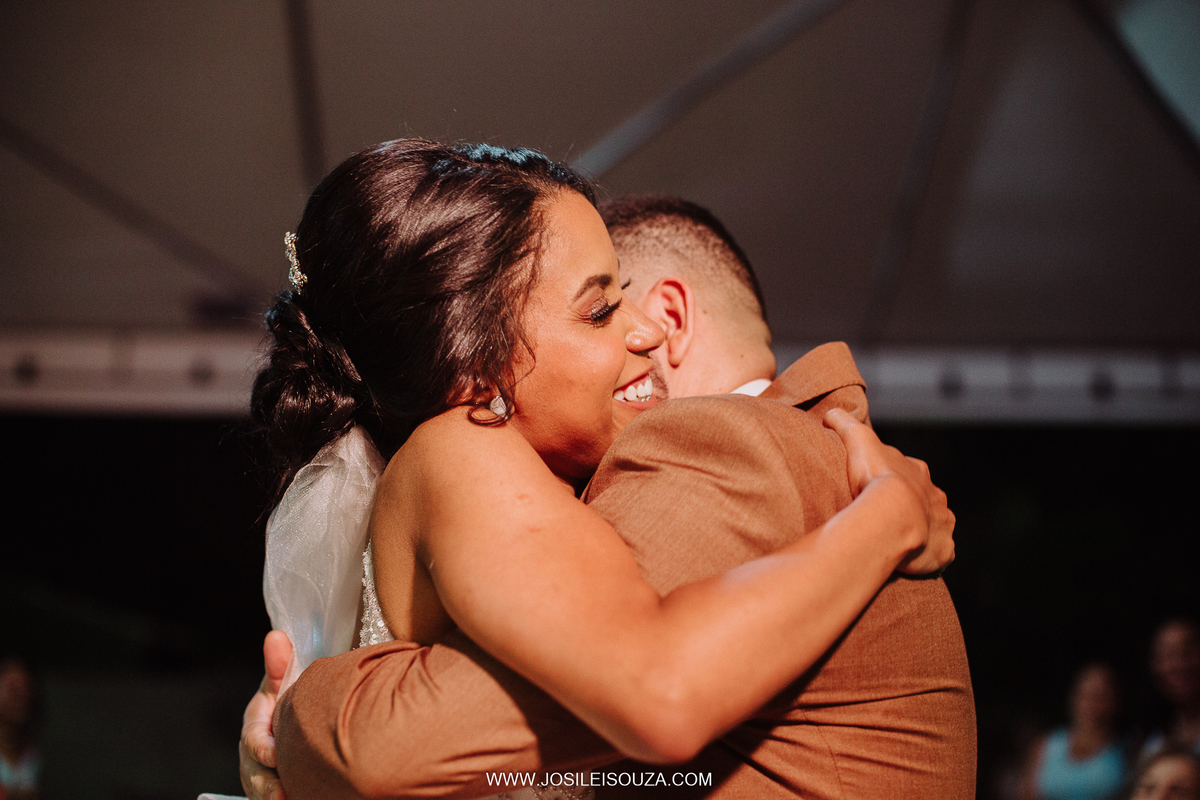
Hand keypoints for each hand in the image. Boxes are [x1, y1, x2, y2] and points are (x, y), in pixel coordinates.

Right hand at [239, 630, 292, 799]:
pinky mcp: (277, 788)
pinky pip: (276, 797)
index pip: (253, 740)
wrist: (300, 718)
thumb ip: (280, 663)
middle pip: (254, 775)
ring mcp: (264, 775)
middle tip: (282, 795)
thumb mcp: (283, 679)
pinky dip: (290, 799)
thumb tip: (276, 637)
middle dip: (266, 787)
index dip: (262, 748)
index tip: (274, 754)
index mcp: (255, 726)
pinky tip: (304, 798)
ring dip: (273, 798)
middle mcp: (255, 755)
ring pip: (263, 792)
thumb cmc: (289, 696)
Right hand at [823, 408, 954, 575]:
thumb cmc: (876, 478)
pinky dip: (932, 555)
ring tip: (900, 540)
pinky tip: (916, 559)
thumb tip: (830, 413)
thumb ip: (844, 423)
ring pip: (935, 525)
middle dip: (911, 506)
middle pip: (924, 499)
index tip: (878, 486)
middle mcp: (935, 496)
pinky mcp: (943, 548)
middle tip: (888, 517)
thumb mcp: (857, 440)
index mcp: (917, 472)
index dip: (894, 478)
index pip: (908, 471)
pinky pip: (941, 552)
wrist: (895, 515)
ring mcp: (942, 523)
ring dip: (922, 530)